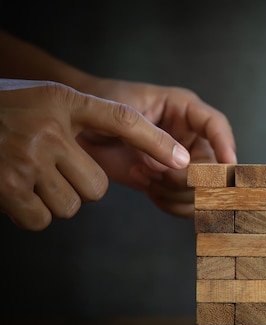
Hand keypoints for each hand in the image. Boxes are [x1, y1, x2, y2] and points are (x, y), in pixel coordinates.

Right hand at [0, 79, 190, 230]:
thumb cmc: (4, 112)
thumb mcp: (46, 101)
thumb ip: (85, 120)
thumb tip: (149, 156)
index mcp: (62, 100)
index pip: (122, 118)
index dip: (156, 141)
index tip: (184, 161)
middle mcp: (48, 127)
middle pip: (96, 185)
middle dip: (79, 186)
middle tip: (51, 171)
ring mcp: (25, 158)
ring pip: (72, 205)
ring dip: (54, 200)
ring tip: (29, 178)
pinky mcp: (5, 187)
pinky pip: (43, 219)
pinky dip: (31, 214)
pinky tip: (14, 194)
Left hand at [77, 77, 236, 217]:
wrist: (75, 127)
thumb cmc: (100, 106)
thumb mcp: (125, 115)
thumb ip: (155, 137)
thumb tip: (185, 165)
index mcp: (185, 110)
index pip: (217, 126)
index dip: (225, 146)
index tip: (227, 166)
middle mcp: (190, 137)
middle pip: (213, 166)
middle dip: (190, 178)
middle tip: (157, 174)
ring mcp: (181, 162)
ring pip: (201, 189)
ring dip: (177, 192)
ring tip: (146, 178)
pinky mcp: (168, 181)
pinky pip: (184, 202)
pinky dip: (170, 203)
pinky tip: (148, 189)